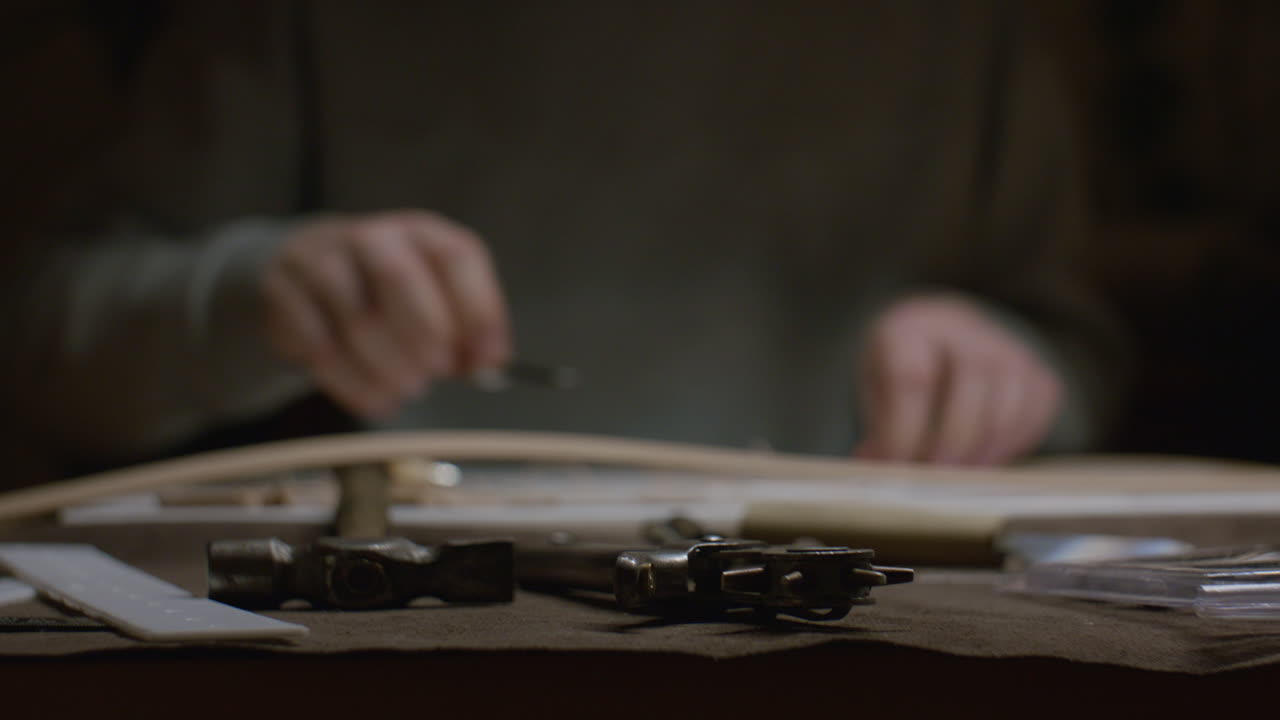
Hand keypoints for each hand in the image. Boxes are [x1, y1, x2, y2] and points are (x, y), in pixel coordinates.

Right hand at [262, 210, 510, 418]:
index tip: (486, 360)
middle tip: (435, 375)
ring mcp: (321, 260)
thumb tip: (488, 364)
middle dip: (424, 335)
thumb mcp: (433, 298)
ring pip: (354, 314)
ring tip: (406, 390)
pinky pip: (316, 342)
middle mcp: (372, 237)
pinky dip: (351, 380)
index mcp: (421, 233)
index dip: (478, 310)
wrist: (306, 270)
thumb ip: (466, 329)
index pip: (456, 257)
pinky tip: (373, 398)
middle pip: (398, 276)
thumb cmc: (386, 294)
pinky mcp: (283, 293)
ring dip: (386, 365)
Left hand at [853, 294, 1062, 465]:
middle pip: (970, 380)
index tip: (896, 466)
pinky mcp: (1038, 374)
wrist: (941, 339)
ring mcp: (1008, 350)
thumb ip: (880, 428)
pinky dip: (1012, 446)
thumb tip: (876, 468)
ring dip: (984, 450)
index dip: (905, 429)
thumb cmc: (902, 373)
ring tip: (959, 479)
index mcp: (911, 331)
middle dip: (951, 441)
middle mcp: (964, 331)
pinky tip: (984, 462)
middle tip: (934, 481)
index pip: (913, 377)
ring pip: (1009, 400)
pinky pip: (1036, 415)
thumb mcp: (876, 391)